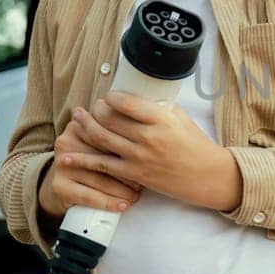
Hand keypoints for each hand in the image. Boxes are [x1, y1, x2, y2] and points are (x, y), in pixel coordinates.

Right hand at [39, 119, 141, 218]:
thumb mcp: (100, 142)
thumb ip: (117, 134)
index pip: (109, 137)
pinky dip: (108, 202)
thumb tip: (149, 138)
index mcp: (79, 125)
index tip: (147, 161)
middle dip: (127, 172)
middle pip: (104, 158)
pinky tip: (122, 206)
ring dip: (122, 190)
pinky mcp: (59, 185)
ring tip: (136, 196)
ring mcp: (61, 164)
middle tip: (144, 183)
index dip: (129, 150)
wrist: (62, 185)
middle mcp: (67, 141)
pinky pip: (89, 196)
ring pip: (99, 179)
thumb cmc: (91, 161)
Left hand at [57, 91, 239, 211]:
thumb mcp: (180, 118)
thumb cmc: (196, 145)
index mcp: (160, 119)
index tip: (109, 97)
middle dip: (96, 109)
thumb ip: (158, 107)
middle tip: (93, 106)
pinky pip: (102, 165)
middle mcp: (148, 137)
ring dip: (85, 126)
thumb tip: (136, 99)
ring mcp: (139, 157)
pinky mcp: (135, 174)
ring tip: (77, 118)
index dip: (111, 97)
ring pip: (101, 138)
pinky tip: (67, 156)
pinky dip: (82, 160)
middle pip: (109, 118)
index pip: (125, 102)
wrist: (207, 176)